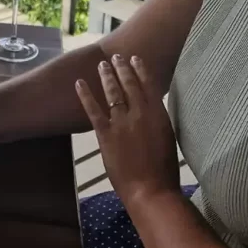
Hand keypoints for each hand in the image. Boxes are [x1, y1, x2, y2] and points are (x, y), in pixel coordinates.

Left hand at [75, 54, 179, 207]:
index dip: (141, 70)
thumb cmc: (164, 170)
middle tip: (116, 56)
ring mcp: (121, 123)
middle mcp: (139, 113)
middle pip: (129, 84)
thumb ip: (158, 121)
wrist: (151, 190)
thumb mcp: (167, 138)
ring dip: (106, 76)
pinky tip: (79, 83)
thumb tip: (151, 109)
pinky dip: (85, 95)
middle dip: (122, 68)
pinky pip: (93, 110)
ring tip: (102, 65)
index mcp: (158, 115)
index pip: (149, 85)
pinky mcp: (106, 134)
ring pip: (112, 93)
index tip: (135, 58)